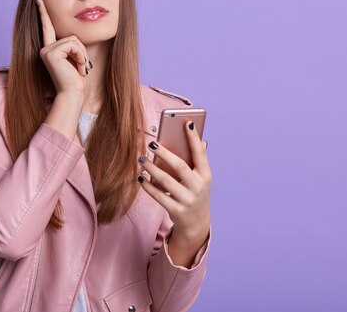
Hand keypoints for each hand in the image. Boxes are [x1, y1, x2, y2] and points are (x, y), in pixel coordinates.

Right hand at [36, 0, 91, 95]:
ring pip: (73, 40)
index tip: (39, 1)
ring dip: (82, 54)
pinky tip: (78, 68)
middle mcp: (45, 49)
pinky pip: (73, 45)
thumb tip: (75, 39)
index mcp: (50, 50)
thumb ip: (73, 48)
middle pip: (71, 36)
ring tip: (80, 69)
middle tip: (83, 68)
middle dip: (81, 51)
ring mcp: (46, 50)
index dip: (43, 14)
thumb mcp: (75, 60)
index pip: (47, 29)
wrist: (73, 94)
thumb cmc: (75, 81)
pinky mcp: (50, 52)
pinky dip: (80, 55)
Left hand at [137, 119, 210, 246]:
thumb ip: (199, 160)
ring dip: (152, 169)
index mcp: (206, 176)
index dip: (194, 138)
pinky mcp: (176, 210)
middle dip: (165, 154)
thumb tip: (200, 140)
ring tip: (141, 159)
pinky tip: (140, 177)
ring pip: (166, 181)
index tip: (187, 122)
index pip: (200, 154)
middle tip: (151, 144)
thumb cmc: (195, 193)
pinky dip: (148, 186)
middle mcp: (198, 187)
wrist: (197, 223)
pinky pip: (159, 196)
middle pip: (180, 167)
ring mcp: (188, 200)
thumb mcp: (201, 178)